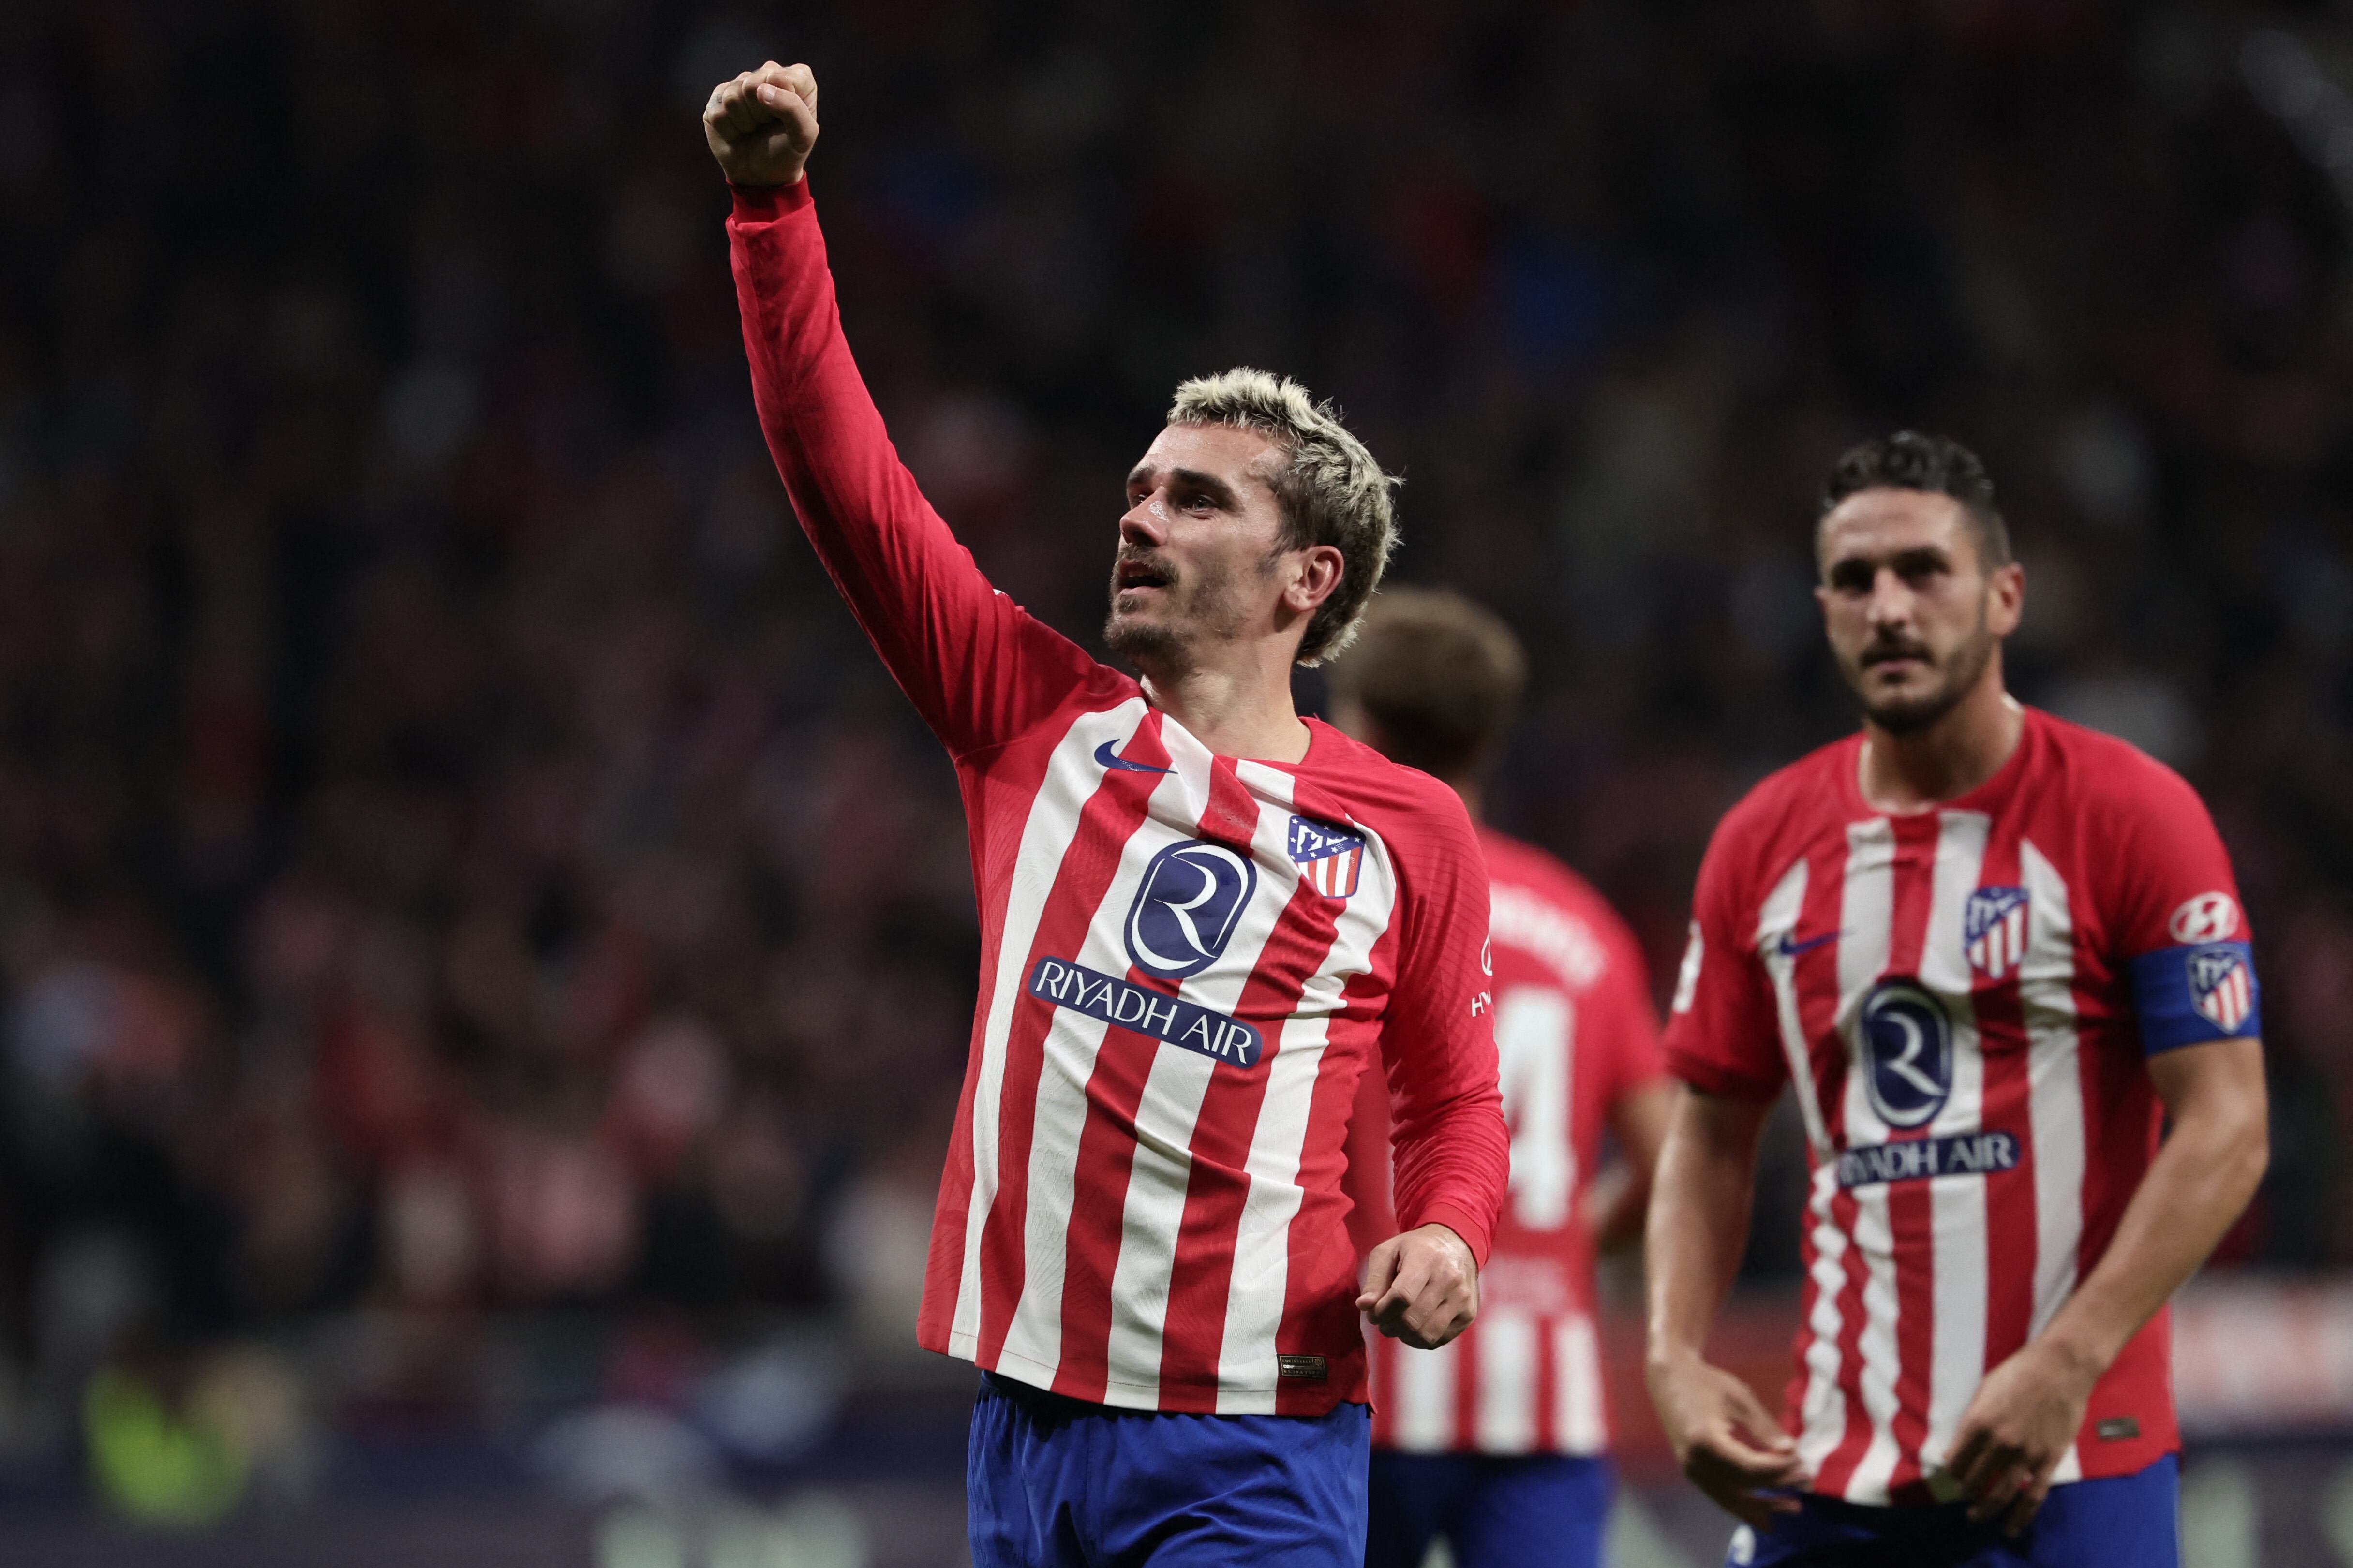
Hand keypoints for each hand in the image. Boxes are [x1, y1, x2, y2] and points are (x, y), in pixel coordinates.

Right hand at [703, 62, 819, 187]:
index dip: (782, 103)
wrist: (761, 175)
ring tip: (753, 128)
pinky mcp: (717, 99)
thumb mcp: (804, 135)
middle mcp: (766, 74)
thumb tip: (760, 89)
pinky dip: (729, 129)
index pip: (781, 77)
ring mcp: (739, 85)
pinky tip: (737, 131)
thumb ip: (793, 108)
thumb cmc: (786, 151)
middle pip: (753, 83)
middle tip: (766, 125)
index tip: (786, 120)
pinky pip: (718, 111)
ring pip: (733, 96)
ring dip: (744, 122)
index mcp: (795, 77)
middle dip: (760, 113)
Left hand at [1356, 1224, 1477, 1348]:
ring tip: (1396, 1324)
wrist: (1456, 1244)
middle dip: (1389, 1325)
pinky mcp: (1469, 1314)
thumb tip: (1364, 1306)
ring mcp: (1463, 1298)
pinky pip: (1438, 1340)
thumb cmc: (1415, 1249)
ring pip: (1425, 1335)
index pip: (1402, 1296)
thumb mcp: (1388, 1252)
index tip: (1373, 1312)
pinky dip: (1419, 1339)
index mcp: (1427, 1258)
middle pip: (1412, 1319)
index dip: (1382, 1311)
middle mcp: (1450, 1279)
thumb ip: (1374, 1279)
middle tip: (1382, 1320)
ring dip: (1403, 1335)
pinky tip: (1413, 1326)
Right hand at [1646, 1351, 1804, 1529]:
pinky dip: (1742, 1507)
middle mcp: (1695, 1462)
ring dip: (1763, 1505)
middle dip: (1777, 1485)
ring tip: (1792, 1508)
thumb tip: (1790, 1451)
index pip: (1750, 1467)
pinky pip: (1720, 1496)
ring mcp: (1691, 1470)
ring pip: (1731, 1499)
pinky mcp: (1692, 1471)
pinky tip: (1762, 1516)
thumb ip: (1764, 1427)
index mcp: (1705, 1440)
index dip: (1779, 1469)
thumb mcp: (1739, 1397)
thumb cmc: (1705, 1382)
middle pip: (1743, 1484)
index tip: (1802, 1463)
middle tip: (1805, 1483)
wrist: (1669, 1379)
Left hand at [1941, 1337, 2099, 1532]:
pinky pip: (2032, 1496)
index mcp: (1978, 1421)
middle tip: (1962, 1495)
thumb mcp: (1985, 1390)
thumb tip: (1961, 1443)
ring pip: (2000, 1492)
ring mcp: (2024, 1454)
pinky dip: (2020, 1516)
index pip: (1957, 1457)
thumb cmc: (2019, 1372)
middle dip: (1965, 1490)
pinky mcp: (2048, 1461)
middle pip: (1974, 1477)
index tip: (1950, 1475)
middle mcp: (1999, 1441)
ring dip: (1984, 1508)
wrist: (2059, 1369)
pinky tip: (2010, 1527)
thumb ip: (1974, 1418)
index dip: (1951, 1470)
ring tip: (1975, 1516)